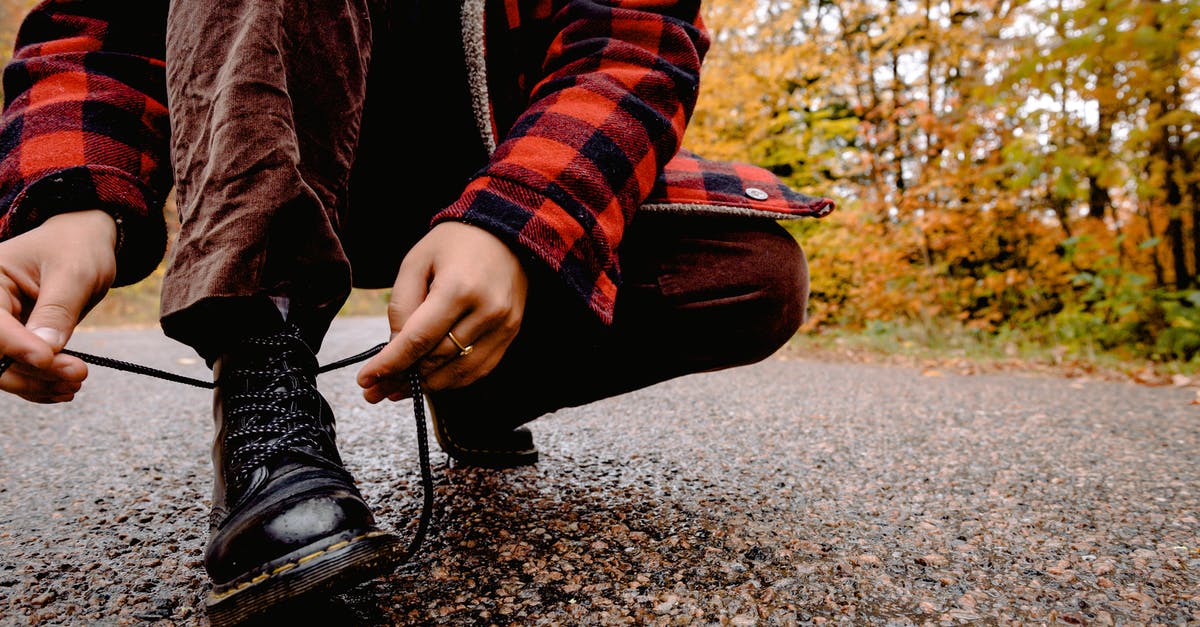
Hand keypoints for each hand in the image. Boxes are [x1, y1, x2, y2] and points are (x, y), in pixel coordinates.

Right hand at [0, 210, 116, 402]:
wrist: (85, 243)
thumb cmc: (77, 248)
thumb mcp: (74, 273)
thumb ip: (58, 310)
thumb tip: (46, 348)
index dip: (17, 346)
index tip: (49, 359)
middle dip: (33, 370)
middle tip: (78, 374)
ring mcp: (3, 326)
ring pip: (5, 368)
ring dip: (39, 383)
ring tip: (76, 383)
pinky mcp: (18, 341)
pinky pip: (19, 371)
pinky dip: (40, 384)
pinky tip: (64, 388)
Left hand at [357, 221, 527, 402]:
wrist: (505, 232)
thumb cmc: (454, 243)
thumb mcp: (416, 261)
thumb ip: (402, 306)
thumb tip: (395, 349)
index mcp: (459, 288)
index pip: (418, 339)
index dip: (390, 364)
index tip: (365, 380)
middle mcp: (486, 311)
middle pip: (437, 359)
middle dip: (402, 378)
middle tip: (375, 390)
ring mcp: (504, 325)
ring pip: (458, 372)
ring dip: (426, 385)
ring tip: (398, 389)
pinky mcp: (511, 333)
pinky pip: (478, 369)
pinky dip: (452, 380)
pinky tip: (430, 380)